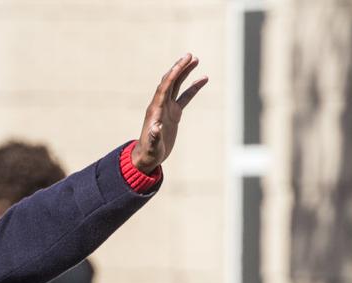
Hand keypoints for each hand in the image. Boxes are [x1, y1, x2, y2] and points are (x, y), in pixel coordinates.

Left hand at [131, 53, 208, 173]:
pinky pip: (185, 97)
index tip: (182, 62)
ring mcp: (167, 108)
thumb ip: (154, 137)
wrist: (148, 158)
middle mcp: (160, 105)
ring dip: (185, 73)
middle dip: (179, 68)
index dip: (172, 75)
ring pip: (177, 86)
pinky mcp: (174, 114)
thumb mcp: (152, 146)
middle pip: (170, 82)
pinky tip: (204, 79)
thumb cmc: (149, 153)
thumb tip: (156, 128)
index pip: (164, 88)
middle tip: (190, 55)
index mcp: (155, 110)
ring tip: (195, 60)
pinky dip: (194, 88)